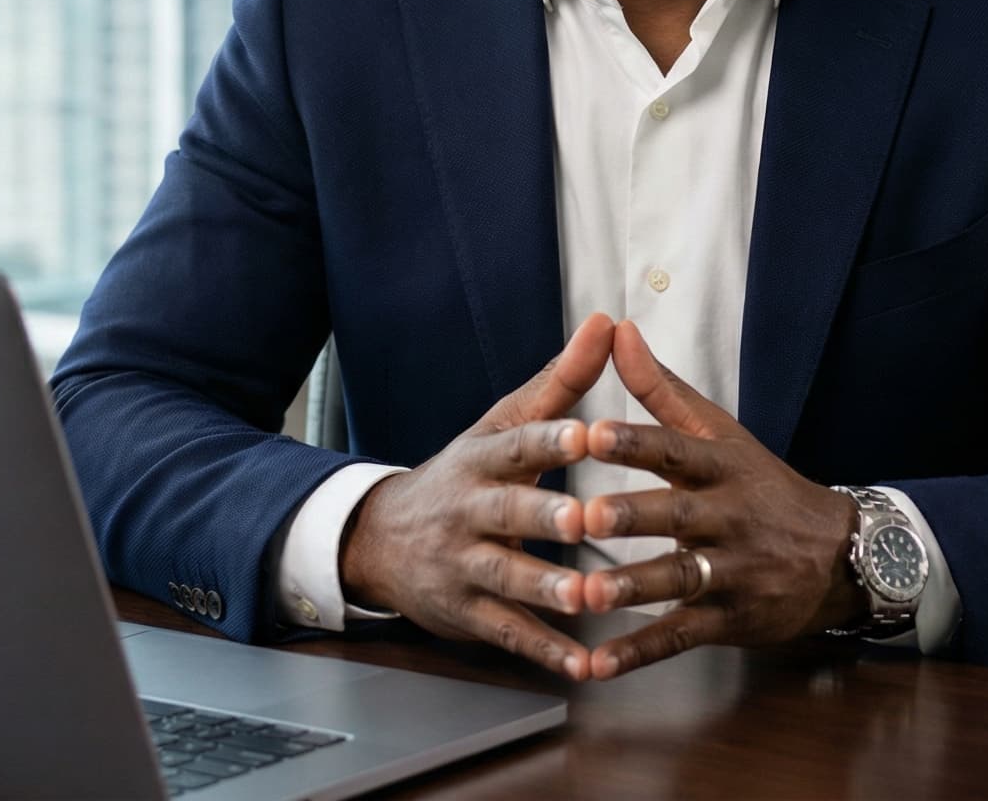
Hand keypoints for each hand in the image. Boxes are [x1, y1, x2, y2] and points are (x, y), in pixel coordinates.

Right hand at [337, 312, 613, 678]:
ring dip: (546, 588)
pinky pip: (507, 632)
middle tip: (583, 518)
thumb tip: (606, 322)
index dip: (550, 439)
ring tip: (586, 598)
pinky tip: (584, 664)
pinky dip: (545, 650)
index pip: (517, 443)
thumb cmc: (465, 476)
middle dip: (544, 516)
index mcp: (484, 459)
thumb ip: (560, 381)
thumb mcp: (502, 425)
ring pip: (505, 576)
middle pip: (507, 511)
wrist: (380, 539)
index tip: (587, 432)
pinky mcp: (466, 612)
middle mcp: (470, 510)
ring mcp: (464, 564)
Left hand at [576, 320, 864, 677]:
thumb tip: (618, 330)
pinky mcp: (730, 618)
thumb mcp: (721, 434)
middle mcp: (728, 517)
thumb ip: (662, 389)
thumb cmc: (763, 487)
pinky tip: (598, 664)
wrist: (840, 556)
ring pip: (678, 578)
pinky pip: (680, 636)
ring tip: (587, 595)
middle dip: (631, 515)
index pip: (675, 448)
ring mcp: (732, 571)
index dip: (634, 441)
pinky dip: (640, 652)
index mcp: (721, 466)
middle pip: (676, 514)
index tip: (590, 432)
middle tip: (585, 513)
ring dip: (632, 588)